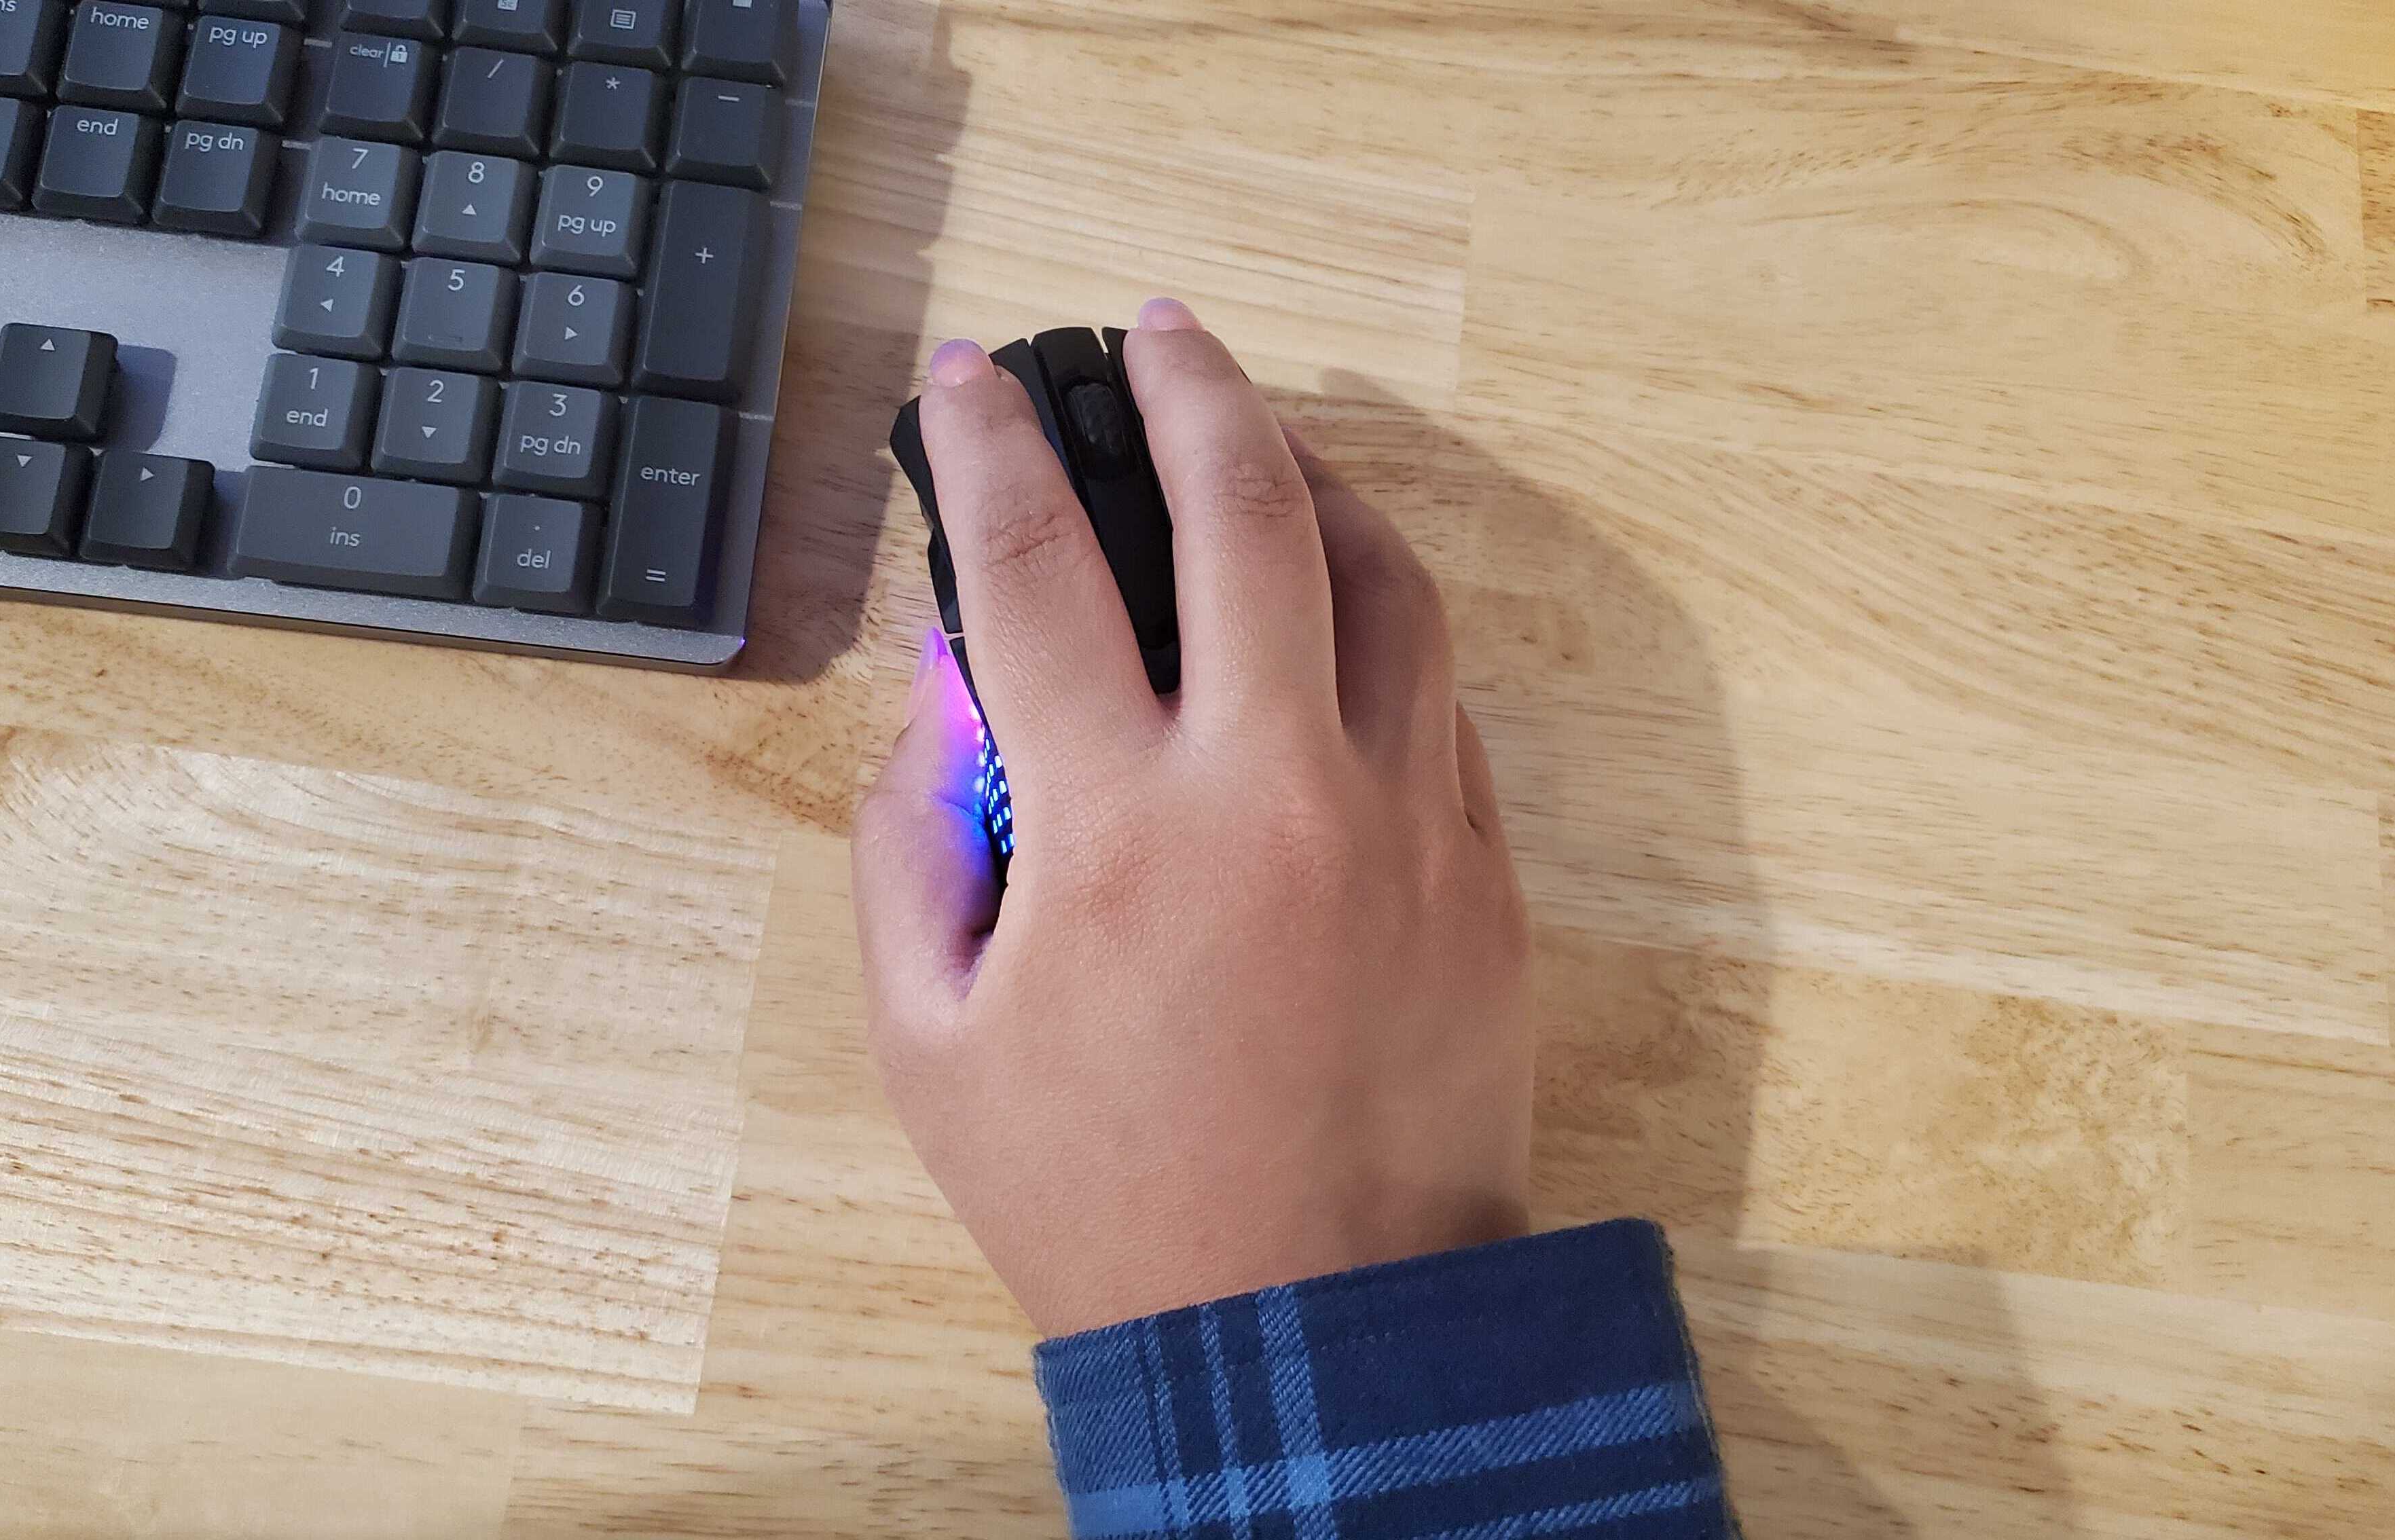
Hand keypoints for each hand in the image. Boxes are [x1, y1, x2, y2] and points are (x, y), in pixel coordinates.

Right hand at [853, 299, 1534, 1338]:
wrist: (1319, 1333)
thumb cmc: (1107, 1203)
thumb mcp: (933, 1043)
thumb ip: (910, 849)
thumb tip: (941, 710)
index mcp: (1119, 830)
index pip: (1036, 569)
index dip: (987, 447)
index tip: (964, 381)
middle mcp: (1276, 792)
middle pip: (1247, 511)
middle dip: (1192, 388)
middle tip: (1157, 328)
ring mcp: (1404, 822)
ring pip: (1385, 581)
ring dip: (1317, 485)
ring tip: (1264, 447)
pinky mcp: (1484, 872)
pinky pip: (1436, 698)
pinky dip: (1380, 627)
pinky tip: (1333, 620)